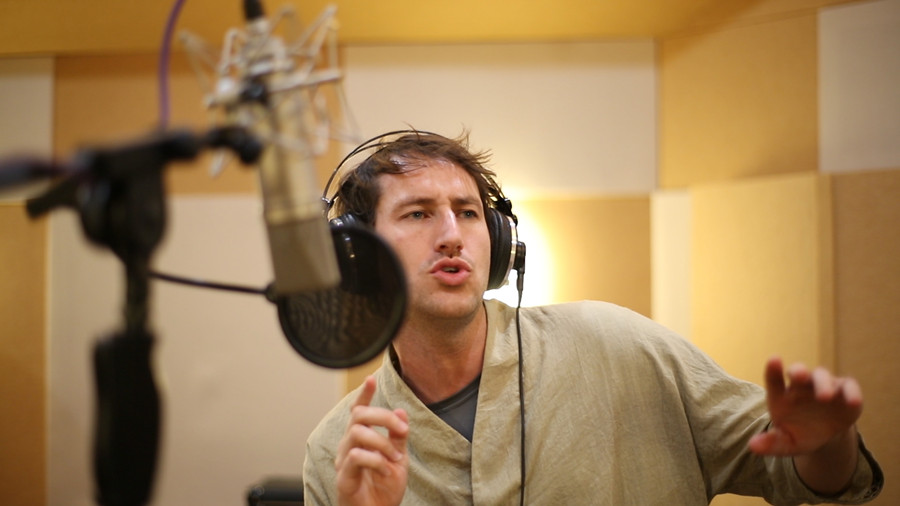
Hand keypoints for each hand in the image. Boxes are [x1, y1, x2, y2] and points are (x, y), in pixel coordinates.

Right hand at [335, 376, 408, 505]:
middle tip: (403, 430)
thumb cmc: (384, 487)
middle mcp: (349, 445)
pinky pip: (357, 456)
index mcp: (362, 438)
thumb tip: (401, 410)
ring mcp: (344, 460)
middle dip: (384, 417)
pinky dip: (376, 461)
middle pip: (358, 415)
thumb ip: (398, 436)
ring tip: (395, 458)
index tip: (370, 379)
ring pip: (358, 433)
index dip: (364, 394)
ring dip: (382, 443)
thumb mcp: (399, 458)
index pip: (359, 410)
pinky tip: (385, 472)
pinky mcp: (344, 476)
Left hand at [749, 357, 861, 455]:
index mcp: (782, 395)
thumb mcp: (786, 443)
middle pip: (799, 371)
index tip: (774, 360)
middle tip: (798, 376)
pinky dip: (852, 392)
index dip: (773, 370)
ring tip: (824, 397)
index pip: (774, 379)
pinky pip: (849, 386)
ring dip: (823, 384)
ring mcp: (823, 385)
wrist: (825, 435)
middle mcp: (801, 385)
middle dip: (798, 371)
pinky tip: (853, 402)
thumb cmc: (799, 433)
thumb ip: (771, 443)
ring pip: (822, 376)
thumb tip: (752, 446)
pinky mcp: (845, 390)